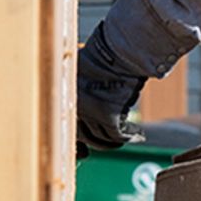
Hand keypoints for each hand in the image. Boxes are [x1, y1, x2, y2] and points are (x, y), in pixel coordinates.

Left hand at [74, 25, 147, 154]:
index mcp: (63, 96)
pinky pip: (118, 135)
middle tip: (111, 141)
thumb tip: (81, 115)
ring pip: (103, 138)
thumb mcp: (81, 73)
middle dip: (99, 142)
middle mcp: (74, 106)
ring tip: (130, 135)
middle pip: (85, 135)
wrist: (119, 49)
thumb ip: (79, 93)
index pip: (67, 128)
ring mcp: (90, 112)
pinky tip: (137, 135)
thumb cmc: (103, 56)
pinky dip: (130, 136)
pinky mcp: (109, 116)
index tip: (86, 151)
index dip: (79, 142)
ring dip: (116, 140)